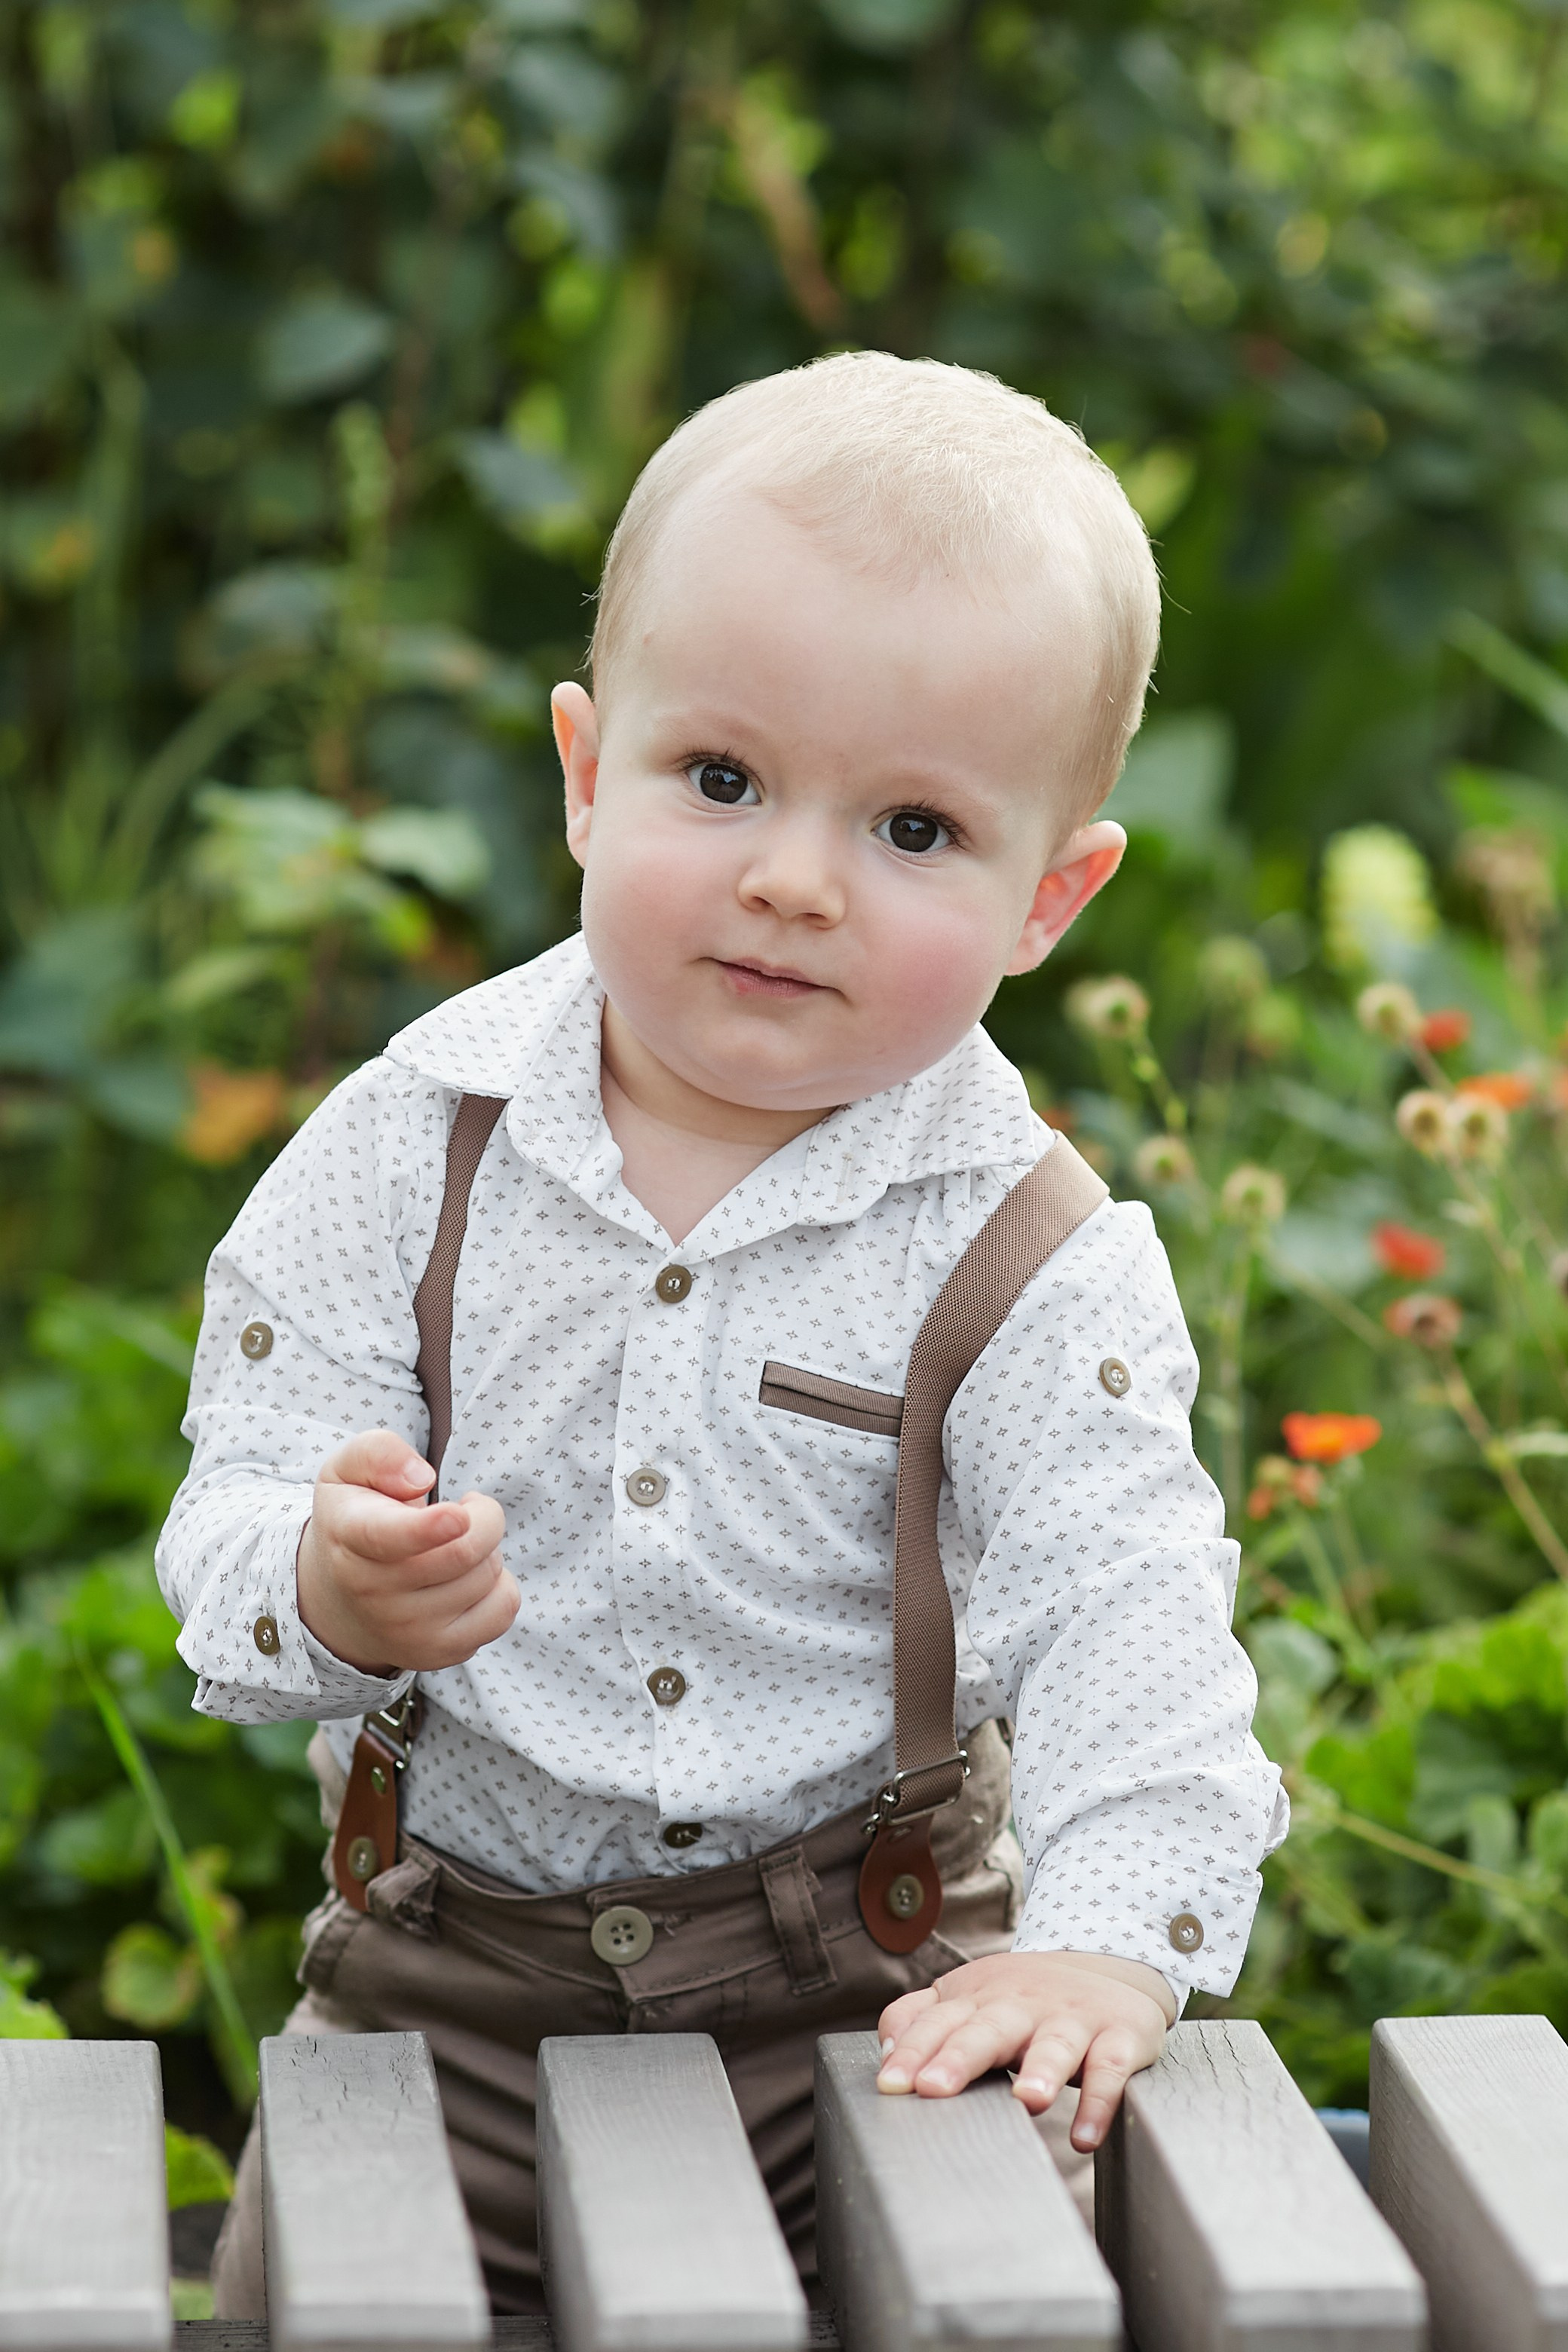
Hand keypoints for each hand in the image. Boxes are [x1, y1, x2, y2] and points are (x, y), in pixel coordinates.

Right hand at [296, 1429, 519, 1674]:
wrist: (339, 1599)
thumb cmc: (356, 1517)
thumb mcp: (348, 1470)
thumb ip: (378, 1453)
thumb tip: (421, 1478)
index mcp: (351, 1536)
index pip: (389, 1537)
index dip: (428, 1528)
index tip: (459, 1515)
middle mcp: (373, 1592)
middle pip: (464, 1551)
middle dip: (484, 1516)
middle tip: (466, 1509)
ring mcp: (406, 1630)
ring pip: (487, 1577)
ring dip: (487, 1550)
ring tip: (455, 1545)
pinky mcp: (439, 1652)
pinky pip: (503, 1609)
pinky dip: (499, 1584)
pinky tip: (468, 1577)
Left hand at [876, 1951, 1171, 2150]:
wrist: (1108, 1969)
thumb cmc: (1023, 1999)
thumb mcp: (969, 1998)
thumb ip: (921, 2018)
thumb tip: (884, 2051)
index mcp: (980, 1997)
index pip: (939, 2021)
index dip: (912, 2050)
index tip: (889, 2084)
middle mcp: (1023, 2004)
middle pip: (988, 2028)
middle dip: (961, 2056)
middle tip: (934, 2088)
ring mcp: (1072, 2019)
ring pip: (1055, 2044)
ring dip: (1043, 2071)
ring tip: (1029, 2101)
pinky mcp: (1118, 2037)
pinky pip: (1110, 2070)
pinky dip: (1101, 2103)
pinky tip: (1085, 2137)